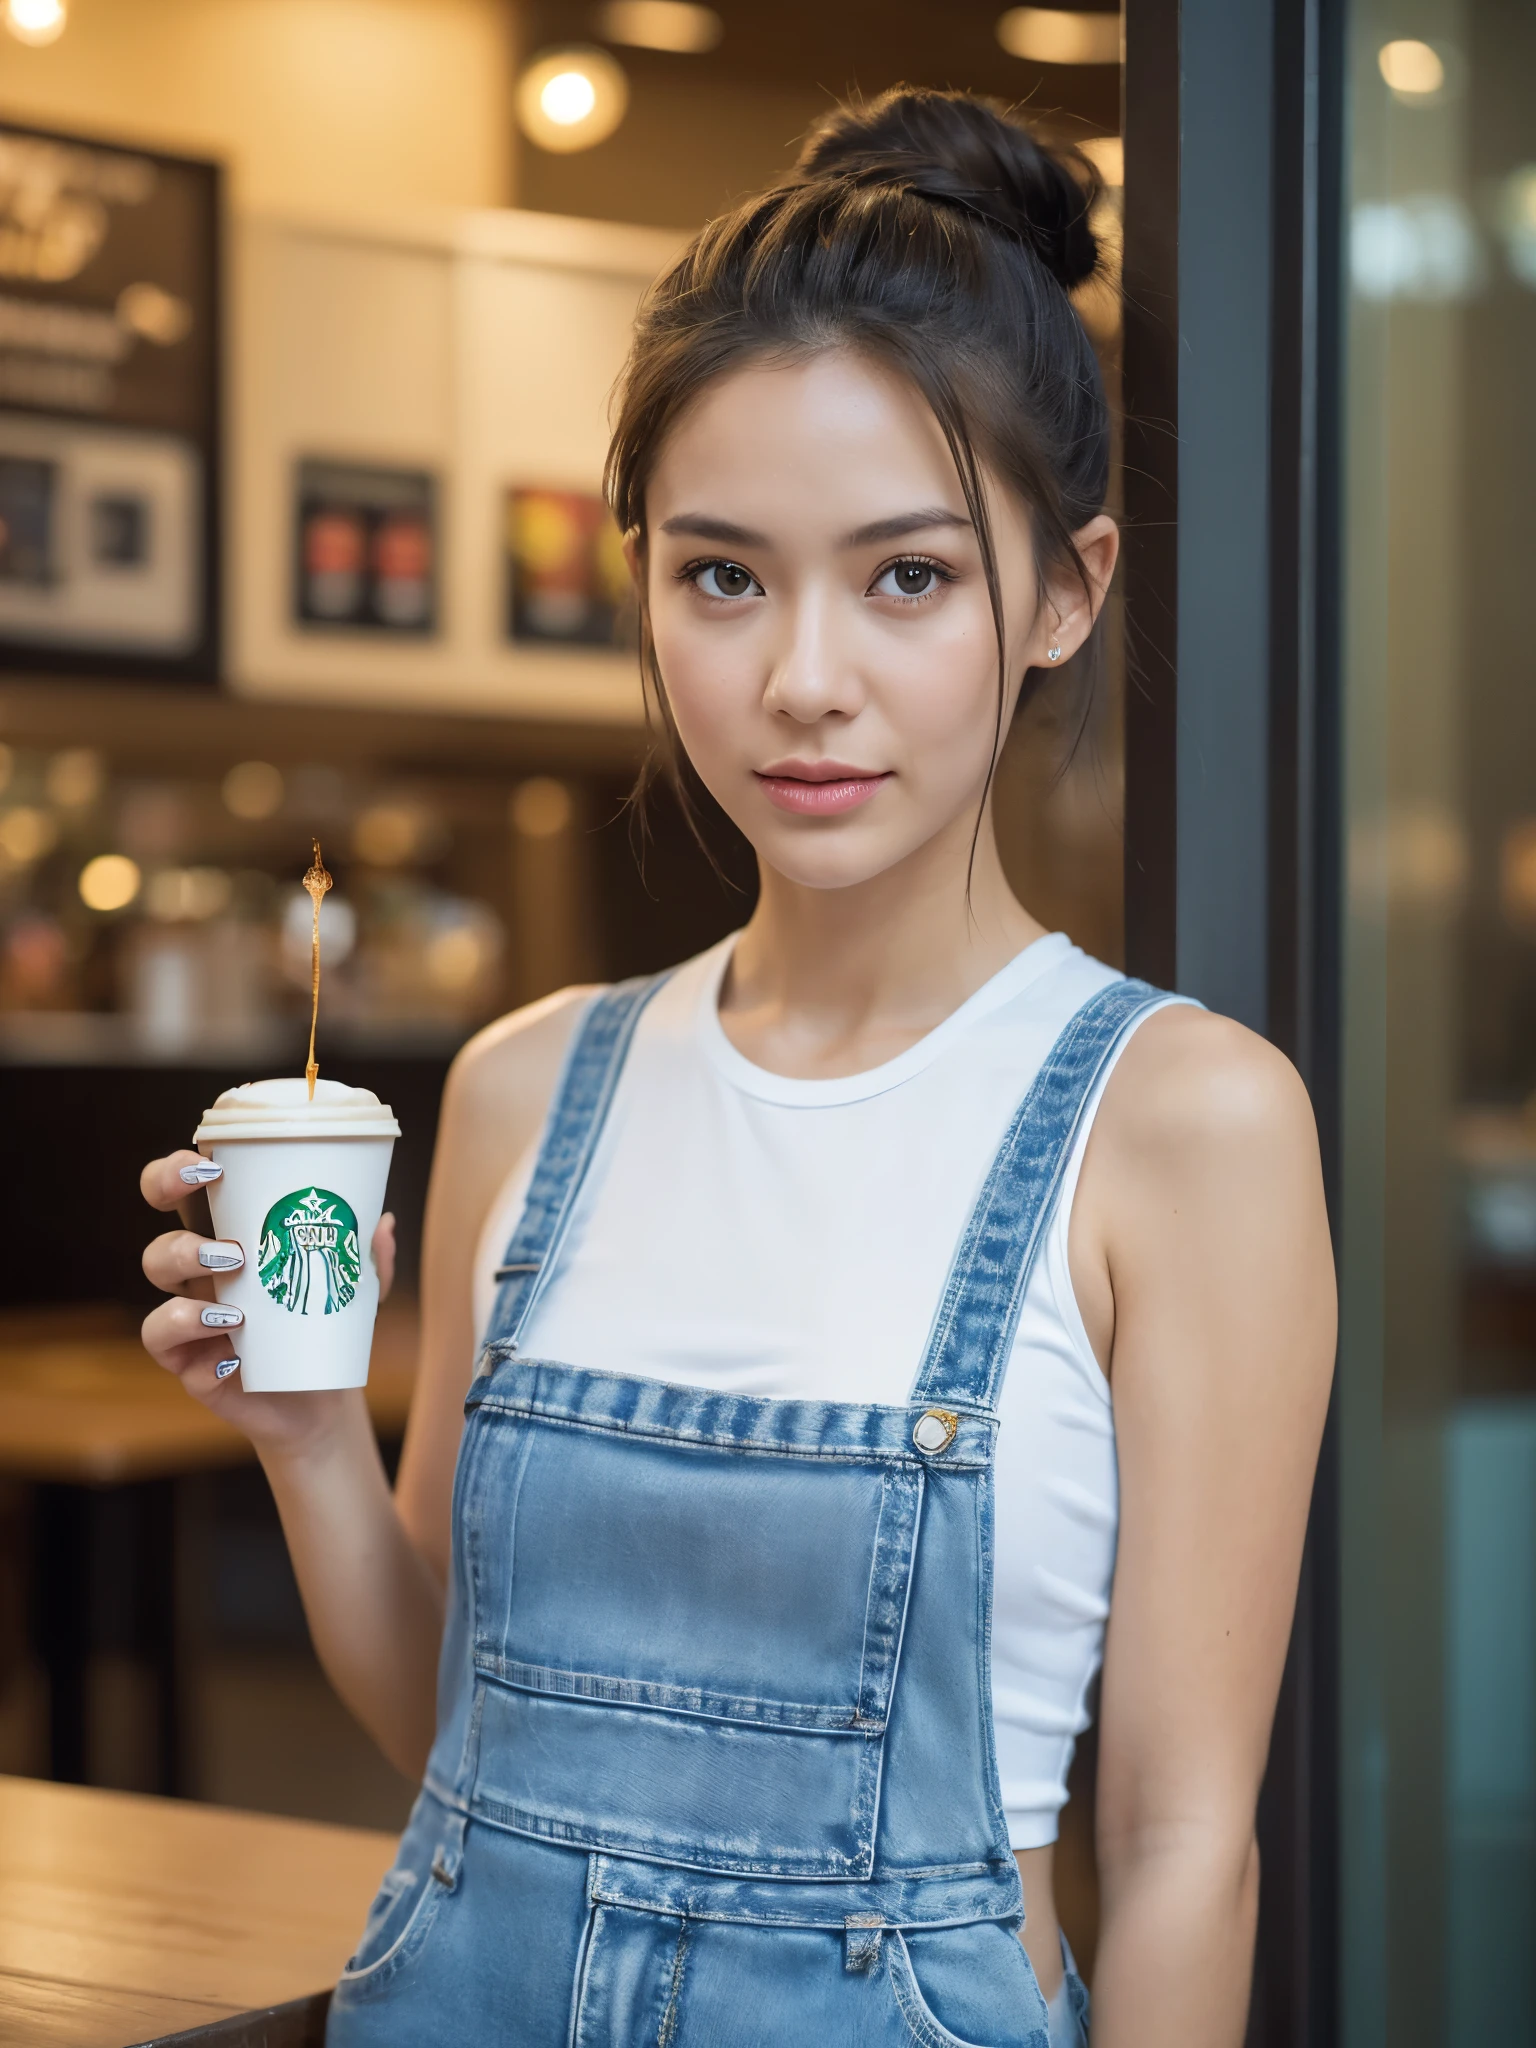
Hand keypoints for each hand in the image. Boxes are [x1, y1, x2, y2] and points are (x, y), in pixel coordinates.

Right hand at [139, 1149, 396, 1456]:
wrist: (321, 1400)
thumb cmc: (326, 1328)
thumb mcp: (357, 1293)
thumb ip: (370, 1261)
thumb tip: (383, 1224)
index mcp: (230, 1245)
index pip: (181, 1197)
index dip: (175, 1174)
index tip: (209, 1166)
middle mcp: (199, 1280)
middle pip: (159, 1242)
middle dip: (178, 1239)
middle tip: (229, 1247)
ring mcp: (190, 1322)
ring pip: (157, 1287)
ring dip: (189, 1283)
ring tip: (236, 1302)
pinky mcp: (189, 1365)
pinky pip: (165, 1344)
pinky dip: (192, 1338)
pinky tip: (232, 1351)